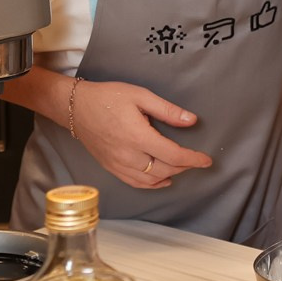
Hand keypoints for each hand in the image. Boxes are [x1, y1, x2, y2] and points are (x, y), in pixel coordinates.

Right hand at [69, 78, 208, 188]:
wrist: (75, 107)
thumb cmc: (107, 97)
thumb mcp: (140, 96)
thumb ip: (167, 110)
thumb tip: (191, 121)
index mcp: (138, 137)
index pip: (173, 155)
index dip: (193, 159)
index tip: (206, 160)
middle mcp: (128, 155)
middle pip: (165, 170)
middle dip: (184, 167)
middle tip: (196, 160)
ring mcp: (118, 164)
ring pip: (151, 180)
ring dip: (170, 175)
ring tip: (182, 167)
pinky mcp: (110, 167)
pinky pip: (135, 182)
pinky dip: (152, 184)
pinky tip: (162, 180)